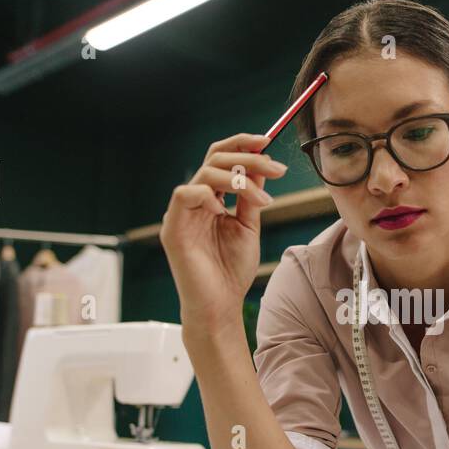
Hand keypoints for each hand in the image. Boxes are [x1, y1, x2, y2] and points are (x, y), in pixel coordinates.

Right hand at [160, 133, 287, 336]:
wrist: (221, 305)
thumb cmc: (232, 270)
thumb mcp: (248, 226)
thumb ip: (250, 197)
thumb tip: (261, 166)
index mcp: (211, 198)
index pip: (221, 158)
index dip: (242, 145)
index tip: (268, 142)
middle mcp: (195, 200)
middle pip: (215, 158)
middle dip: (248, 158)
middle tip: (276, 168)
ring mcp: (182, 213)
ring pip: (204, 173)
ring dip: (238, 180)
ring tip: (262, 201)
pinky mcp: (173, 228)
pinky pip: (184, 194)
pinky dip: (207, 194)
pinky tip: (224, 211)